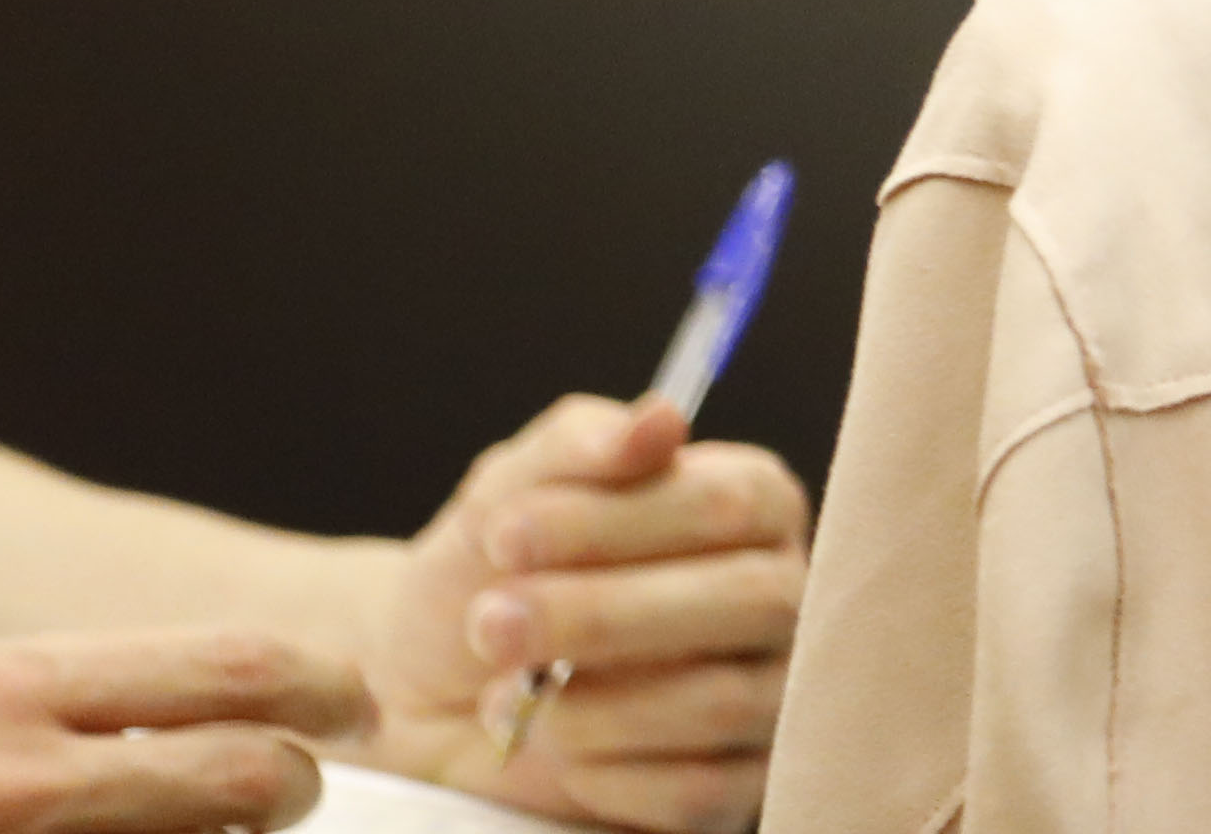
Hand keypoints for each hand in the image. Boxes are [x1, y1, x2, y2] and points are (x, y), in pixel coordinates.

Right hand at [0, 627, 366, 833]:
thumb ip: (79, 708)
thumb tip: (244, 713)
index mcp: (13, 691)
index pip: (239, 668)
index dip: (324, 690)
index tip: (350, 707)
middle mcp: (15, 776)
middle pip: (254, 779)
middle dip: (294, 791)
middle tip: (287, 796)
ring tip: (186, 831)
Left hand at [351, 397, 805, 833]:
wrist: (429, 691)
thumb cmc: (489, 576)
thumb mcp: (507, 496)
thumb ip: (578, 446)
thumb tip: (660, 419)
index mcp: (752, 506)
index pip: (730, 504)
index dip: (615, 522)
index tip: (505, 536)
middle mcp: (781, 594)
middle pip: (749, 601)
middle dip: (601, 616)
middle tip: (487, 623)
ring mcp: (770, 696)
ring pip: (720, 700)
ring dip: (588, 703)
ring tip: (505, 692)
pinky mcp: (737, 788)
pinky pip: (695, 791)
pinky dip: (602, 774)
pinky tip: (553, 749)